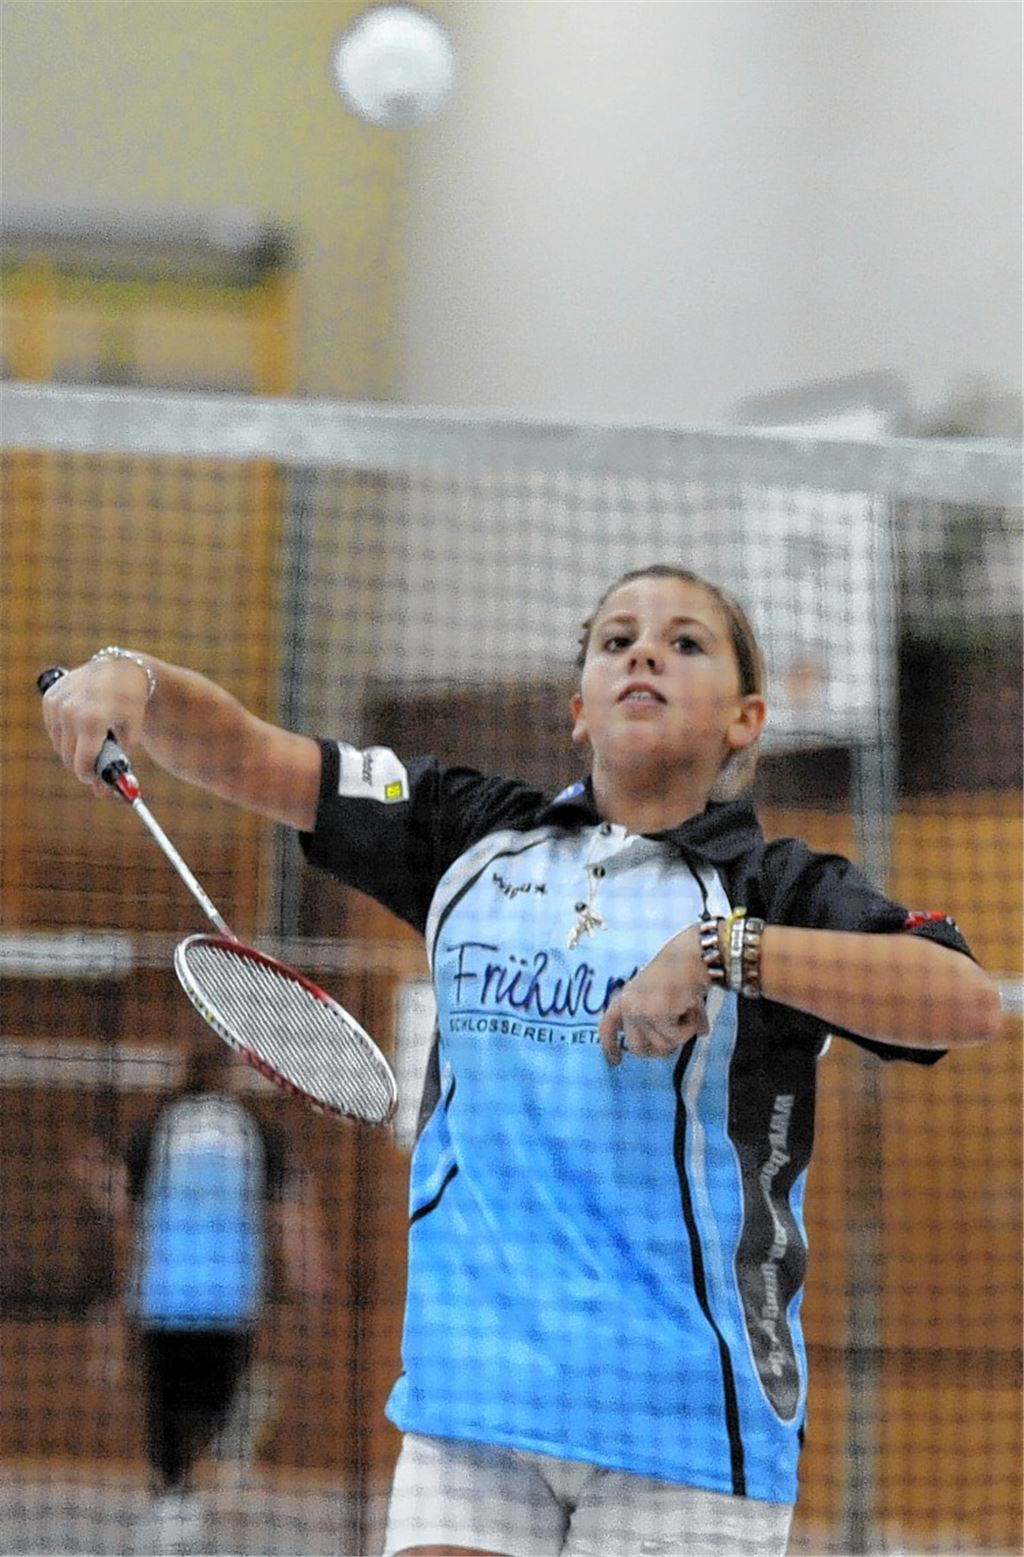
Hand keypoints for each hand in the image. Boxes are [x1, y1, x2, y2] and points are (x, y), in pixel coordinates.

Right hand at [41, 657, 149, 795]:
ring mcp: (57, 703)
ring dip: (72, 748)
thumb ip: (115, 765)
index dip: (88, 775)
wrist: (121, 670)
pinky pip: (52, 729)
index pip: (81, 764)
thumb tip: (100, 793)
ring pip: (58, 744)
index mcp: (93, 721)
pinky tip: (80, 723)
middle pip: (68, 757)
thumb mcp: (129, 736)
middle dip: (81, 763)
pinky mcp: (49, 697)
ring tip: (92, 736)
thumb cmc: (130, 706)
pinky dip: (64, 732)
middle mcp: (71, 711)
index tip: (95, 777)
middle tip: (96, 758)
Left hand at [597, 922, 711, 1065]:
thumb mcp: (668, 996)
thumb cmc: (682, 972)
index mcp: (625, 998)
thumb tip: (702, 1033)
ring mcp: (639, 1010)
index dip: (610, 1047)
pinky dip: (689, 1027)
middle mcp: (627, 1005)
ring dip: (681, 1034)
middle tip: (678, 1041)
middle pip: (637, 1048)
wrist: (690, 955)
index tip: (615, 1062)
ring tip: (689, 1010)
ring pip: (661, 1046)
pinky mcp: (655, 1014)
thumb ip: (674, 1017)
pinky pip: (675, 1038)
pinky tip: (692, 1008)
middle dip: (660, 1050)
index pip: (608, 1027)